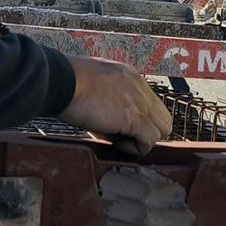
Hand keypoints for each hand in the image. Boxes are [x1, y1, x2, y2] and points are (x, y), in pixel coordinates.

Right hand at [58, 57, 173, 155]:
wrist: (62, 80)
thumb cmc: (68, 83)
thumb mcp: (95, 84)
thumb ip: (110, 100)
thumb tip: (113, 126)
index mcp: (131, 77)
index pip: (152, 104)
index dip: (140, 121)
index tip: (122, 128)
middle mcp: (141, 88)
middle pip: (163, 118)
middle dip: (147, 132)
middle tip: (125, 138)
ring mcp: (140, 102)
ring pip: (162, 130)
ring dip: (142, 141)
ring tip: (120, 142)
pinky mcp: (134, 118)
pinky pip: (149, 140)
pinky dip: (136, 148)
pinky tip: (117, 145)